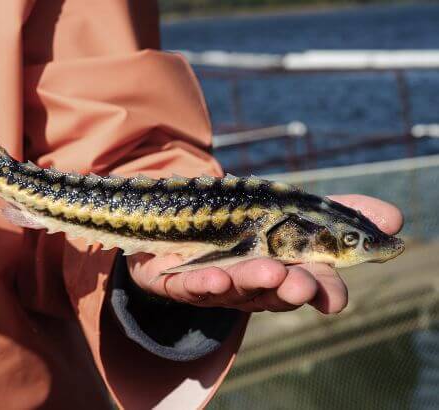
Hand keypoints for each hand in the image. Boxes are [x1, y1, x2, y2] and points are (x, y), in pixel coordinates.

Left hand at [128, 195, 402, 313]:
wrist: (183, 225)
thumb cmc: (248, 225)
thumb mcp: (295, 210)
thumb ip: (341, 212)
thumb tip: (394, 219)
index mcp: (286, 270)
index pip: (313, 285)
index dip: (324, 292)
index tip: (335, 298)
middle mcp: (254, 284)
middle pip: (274, 291)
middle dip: (289, 288)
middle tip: (299, 282)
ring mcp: (216, 285)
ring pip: (234, 288)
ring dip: (250, 282)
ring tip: (265, 272)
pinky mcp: (179, 282)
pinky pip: (190, 287)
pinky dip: (202, 284)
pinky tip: (213, 277)